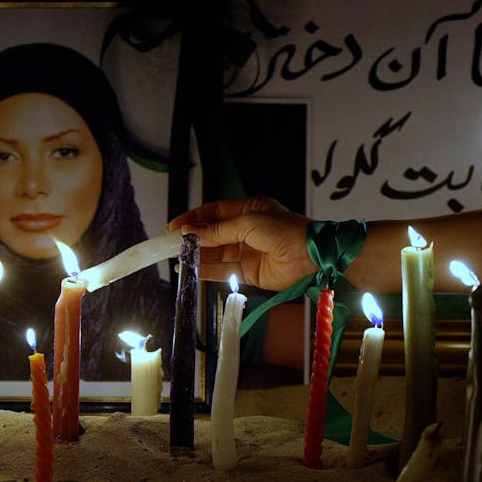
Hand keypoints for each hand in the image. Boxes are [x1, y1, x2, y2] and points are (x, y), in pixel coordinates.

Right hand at [167, 197, 316, 290]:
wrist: (310, 257)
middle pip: (213, 234)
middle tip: (171, 244)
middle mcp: (246, 230)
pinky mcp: (249, 272)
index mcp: (249, 210)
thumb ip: (217, 230)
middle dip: (193, 238)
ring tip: (177, 258)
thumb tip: (190, 232)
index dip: (194, 218)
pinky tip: (191, 270)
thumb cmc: (285, 231)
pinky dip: (206, 271)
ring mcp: (247, 251)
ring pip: (216, 253)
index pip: (214, 212)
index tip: (174, 226)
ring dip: (197, 256)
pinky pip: (223, 271)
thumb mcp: (248, 223)